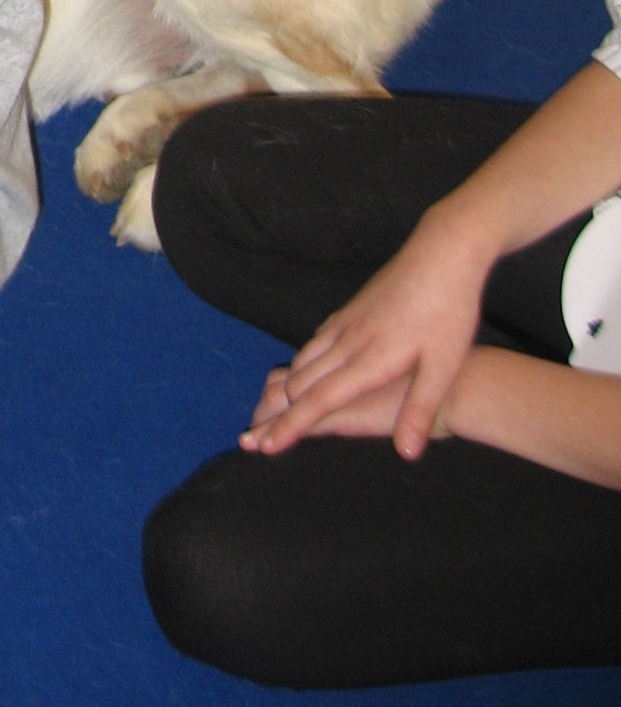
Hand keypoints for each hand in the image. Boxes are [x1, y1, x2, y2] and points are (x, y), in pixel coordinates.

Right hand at [239, 203, 489, 460]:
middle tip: (257, 438)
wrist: (442, 252)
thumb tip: (406, 455)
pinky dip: (302, 364)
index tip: (264, 447)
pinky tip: (309, 369)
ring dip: (289, 387)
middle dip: (278, 411)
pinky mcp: (351, 308)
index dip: (291, 427)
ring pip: (304, 358)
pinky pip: (315, 341)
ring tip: (278, 410)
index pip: (320, 400)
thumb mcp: (443, 365)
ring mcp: (347, 320)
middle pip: (301, 380)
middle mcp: (349, 339)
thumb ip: (420, 410)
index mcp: (370, 358)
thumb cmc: (449, 311)